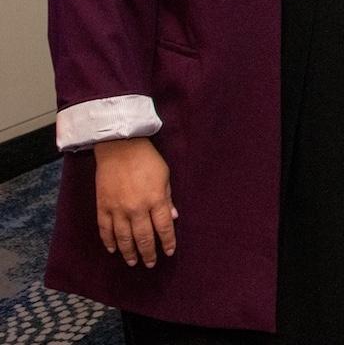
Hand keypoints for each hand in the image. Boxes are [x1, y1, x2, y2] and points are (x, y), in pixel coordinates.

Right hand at [93, 137, 176, 267]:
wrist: (119, 148)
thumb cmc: (147, 159)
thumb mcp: (165, 176)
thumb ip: (168, 198)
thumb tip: (173, 218)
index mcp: (156, 200)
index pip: (164, 228)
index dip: (167, 242)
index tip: (169, 252)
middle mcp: (137, 208)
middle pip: (144, 237)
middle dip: (148, 253)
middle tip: (150, 263)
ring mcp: (118, 209)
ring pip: (123, 238)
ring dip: (129, 252)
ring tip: (133, 262)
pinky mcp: (103, 207)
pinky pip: (105, 229)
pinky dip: (109, 241)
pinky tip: (112, 249)